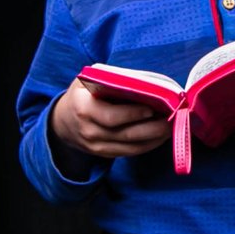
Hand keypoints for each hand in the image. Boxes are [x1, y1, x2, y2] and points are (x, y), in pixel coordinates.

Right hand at [51, 79, 170, 159]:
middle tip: (171, 118)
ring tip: (171, 127)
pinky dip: (148, 146)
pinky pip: (130, 153)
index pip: (111, 117)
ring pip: (131, 148)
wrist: (63, 121)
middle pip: (126, 135)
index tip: (151, 107)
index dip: (132, 114)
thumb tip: (143, 82)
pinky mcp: (105, 154)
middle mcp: (89, 131)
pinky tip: (161, 137)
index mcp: (84, 109)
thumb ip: (110, 79)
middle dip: (152, 128)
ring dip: (154, 139)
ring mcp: (97, 147)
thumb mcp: (87, 79)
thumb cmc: (81, 94)